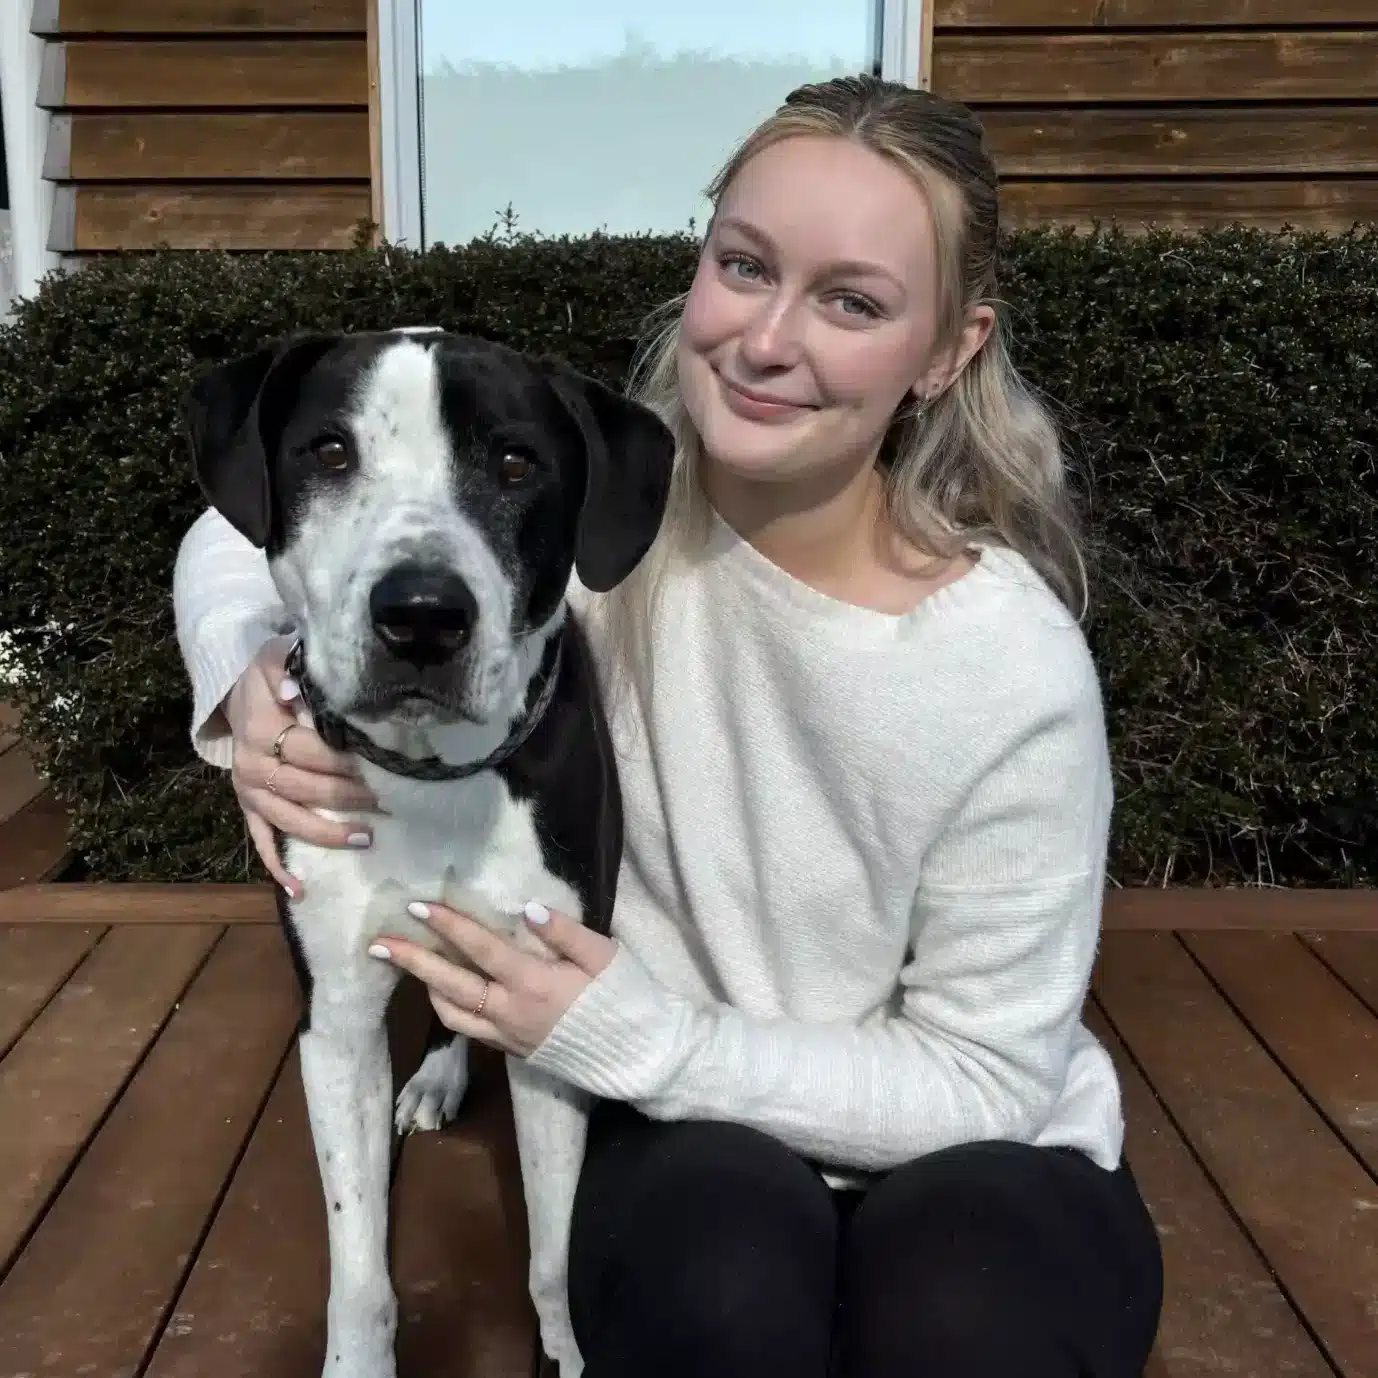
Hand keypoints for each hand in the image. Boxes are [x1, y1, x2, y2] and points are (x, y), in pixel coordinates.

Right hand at [224, 634, 380, 894]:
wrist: (234, 691)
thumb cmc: (267, 674)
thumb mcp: (276, 655)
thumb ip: (288, 667)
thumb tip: (292, 691)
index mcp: (260, 730)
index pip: (309, 751)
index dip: (344, 761)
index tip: (380, 767)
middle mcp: (251, 765)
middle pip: (305, 788)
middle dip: (348, 798)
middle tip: (389, 802)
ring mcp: (248, 790)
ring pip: (288, 820)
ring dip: (326, 833)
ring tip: (366, 839)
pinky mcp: (247, 805)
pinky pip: (259, 841)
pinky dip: (277, 867)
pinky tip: (301, 890)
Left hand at [370, 901, 618, 1057]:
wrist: (639, 1056)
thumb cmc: (627, 998)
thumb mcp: (605, 956)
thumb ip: (565, 932)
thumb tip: (527, 908)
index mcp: (534, 983)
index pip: (481, 948)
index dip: (448, 926)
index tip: (417, 907)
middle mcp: (512, 1012)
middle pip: (450, 985)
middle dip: (413, 962)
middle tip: (378, 944)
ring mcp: (510, 1035)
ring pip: (452, 1014)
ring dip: (426, 988)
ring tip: (410, 966)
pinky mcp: (515, 1050)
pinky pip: (469, 1030)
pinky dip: (449, 1008)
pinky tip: (446, 993)